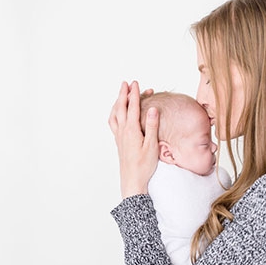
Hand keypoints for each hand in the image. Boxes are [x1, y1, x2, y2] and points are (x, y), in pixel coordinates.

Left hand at [108, 81, 158, 197]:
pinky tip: (117, 115)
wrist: (132, 181)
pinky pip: (113, 123)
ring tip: (121, 95)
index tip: (136, 84)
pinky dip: (114, 114)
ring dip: (117, 103)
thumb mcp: (152, 146)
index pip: (132, 107)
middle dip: (123, 94)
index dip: (134, 94)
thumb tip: (152, 108)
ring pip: (114, 115)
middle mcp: (123, 132)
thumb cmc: (144, 166)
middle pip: (120, 108)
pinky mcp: (118, 142)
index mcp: (131, 130)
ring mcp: (119, 137)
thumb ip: (151, 126)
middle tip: (126, 83)